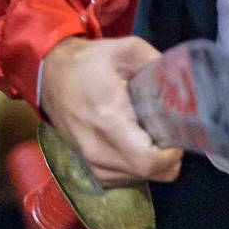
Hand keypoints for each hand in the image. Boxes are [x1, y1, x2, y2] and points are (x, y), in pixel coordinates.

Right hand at [38, 35, 182, 187]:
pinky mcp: (88, 166)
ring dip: (149, 161)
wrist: (47, 72)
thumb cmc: (87, 62)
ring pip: (137, 178)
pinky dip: (133, 166)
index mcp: (108, 121)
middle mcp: (97, 149)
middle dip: (165, 156)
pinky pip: (123, 178)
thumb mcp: (125, 50)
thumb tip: (181, 85)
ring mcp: (90, 161)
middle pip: (148, 173)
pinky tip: (130, 143)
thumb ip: (156, 64)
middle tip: (162, 130)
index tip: (172, 131)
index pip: (149, 161)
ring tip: (144, 133)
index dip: (171, 153)